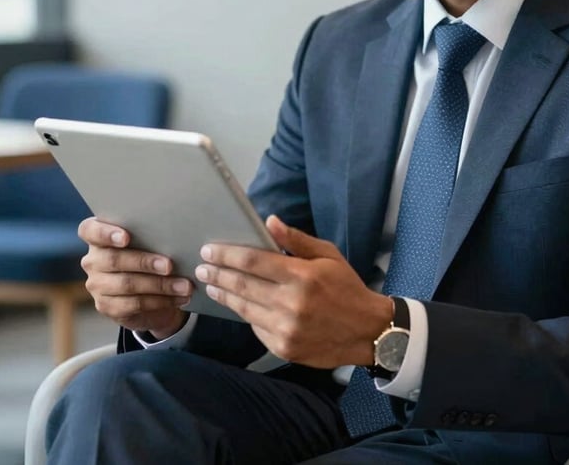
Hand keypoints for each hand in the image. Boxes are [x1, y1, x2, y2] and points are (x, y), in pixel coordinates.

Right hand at [79, 217, 193, 338]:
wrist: (149, 289)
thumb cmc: (151, 252)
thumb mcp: (149, 240)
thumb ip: (152, 233)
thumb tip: (175, 229)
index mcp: (98, 237)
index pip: (89, 230)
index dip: (105, 233)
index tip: (125, 237)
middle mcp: (92, 260)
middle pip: (114, 260)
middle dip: (145, 262)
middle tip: (169, 265)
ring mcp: (97, 285)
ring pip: (127, 284)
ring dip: (160, 285)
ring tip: (184, 286)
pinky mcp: (107, 306)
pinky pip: (134, 304)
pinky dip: (160, 301)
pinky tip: (179, 298)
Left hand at [196, 215, 392, 367]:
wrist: (366, 331)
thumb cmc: (346, 288)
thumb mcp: (328, 255)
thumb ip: (297, 240)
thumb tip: (270, 221)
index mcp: (302, 276)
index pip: (253, 261)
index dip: (227, 254)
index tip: (210, 249)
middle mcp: (291, 303)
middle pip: (242, 285)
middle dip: (218, 273)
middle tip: (202, 266)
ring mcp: (285, 329)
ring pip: (244, 308)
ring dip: (224, 294)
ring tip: (211, 284)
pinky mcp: (283, 348)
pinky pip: (255, 327)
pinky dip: (244, 314)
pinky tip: (235, 303)